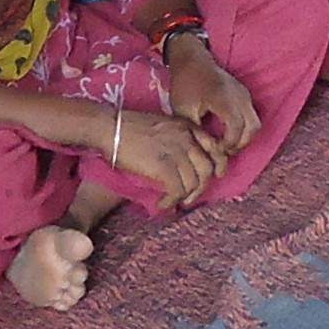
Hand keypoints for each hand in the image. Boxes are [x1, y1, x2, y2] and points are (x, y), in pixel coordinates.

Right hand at [104, 107, 219, 209]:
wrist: (110, 127)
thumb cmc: (129, 126)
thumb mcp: (163, 125)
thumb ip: (177, 138)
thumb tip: (182, 163)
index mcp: (188, 126)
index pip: (215, 148)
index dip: (218, 165)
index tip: (214, 176)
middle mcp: (187, 138)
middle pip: (207, 169)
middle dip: (201, 187)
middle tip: (190, 197)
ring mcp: (177, 152)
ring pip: (194, 182)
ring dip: (185, 197)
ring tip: (173, 201)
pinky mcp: (164, 166)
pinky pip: (177, 190)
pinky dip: (171, 201)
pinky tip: (162, 203)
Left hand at [163, 35, 261, 156]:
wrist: (192, 60)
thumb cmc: (185, 84)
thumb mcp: (182, 110)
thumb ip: (195, 131)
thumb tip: (206, 150)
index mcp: (223, 98)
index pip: (237, 127)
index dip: (229, 144)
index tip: (216, 149)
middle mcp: (239, 95)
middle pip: (253, 128)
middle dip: (240, 144)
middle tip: (223, 151)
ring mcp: (244, 94)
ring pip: (256, 123)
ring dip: (245, 138)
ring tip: (226, 145)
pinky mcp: (245, 95)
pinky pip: (252, 116)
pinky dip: (245, 129)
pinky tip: (228, 133)